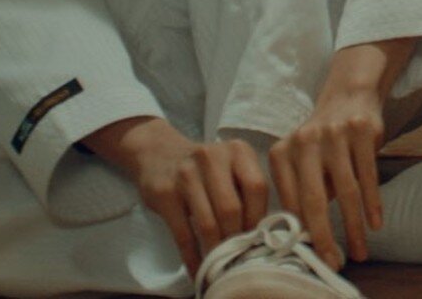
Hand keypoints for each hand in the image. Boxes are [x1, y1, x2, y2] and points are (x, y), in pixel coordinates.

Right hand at [85, 117, 268, 275]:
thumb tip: (263, 236)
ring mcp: (185, 174)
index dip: (258, 218)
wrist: (159, 154)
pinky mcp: (164, 193)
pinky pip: (183, 234)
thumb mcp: (231, 168)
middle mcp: (212, 157)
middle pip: (231, 209)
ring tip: (221, 267)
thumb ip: (248, 192)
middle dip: (236, 239)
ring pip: (207, 224)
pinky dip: (192, 257)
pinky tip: (199, 269)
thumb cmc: (206, 170)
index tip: (258, 240)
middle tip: (239, 258)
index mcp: (238, 151)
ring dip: (216, 251)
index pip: (257, 188)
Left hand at [268, 85, 385, 269]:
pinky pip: (368, 175)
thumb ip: (302, 193)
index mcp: (282, 153)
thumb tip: (305, 237)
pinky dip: (373, 203)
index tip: (311, 256)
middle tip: (333, 261)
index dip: (300, 233)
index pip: (289, 202)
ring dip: (354, 226)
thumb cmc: (324, 142)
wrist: (349, 96)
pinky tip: (376, 223)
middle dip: (324, 236)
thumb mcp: (303, 162)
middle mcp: (304, 142)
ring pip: (346, 191)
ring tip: (360, 250)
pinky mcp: (361, 131)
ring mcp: (333, 135)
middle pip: (314, 200)